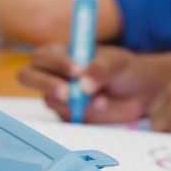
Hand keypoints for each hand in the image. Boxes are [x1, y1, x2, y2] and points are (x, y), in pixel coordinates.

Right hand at [19, 44, 170, 122]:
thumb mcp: (117, 63)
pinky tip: (103, 106)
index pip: (43, 56)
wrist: (141, 92)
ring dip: (74, 100)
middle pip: (29, 76)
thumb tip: (83, 84)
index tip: (78, 70)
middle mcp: (53, 73)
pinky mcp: (68, 115)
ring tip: (102, 98)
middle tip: (69, 92)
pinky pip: (66, 116)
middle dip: (47, 84)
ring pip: (50, 99)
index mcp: (60, 53)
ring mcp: (58, 96)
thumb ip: (100, 69)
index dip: (56, 63)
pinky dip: (83, 113)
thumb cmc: (125, 69)